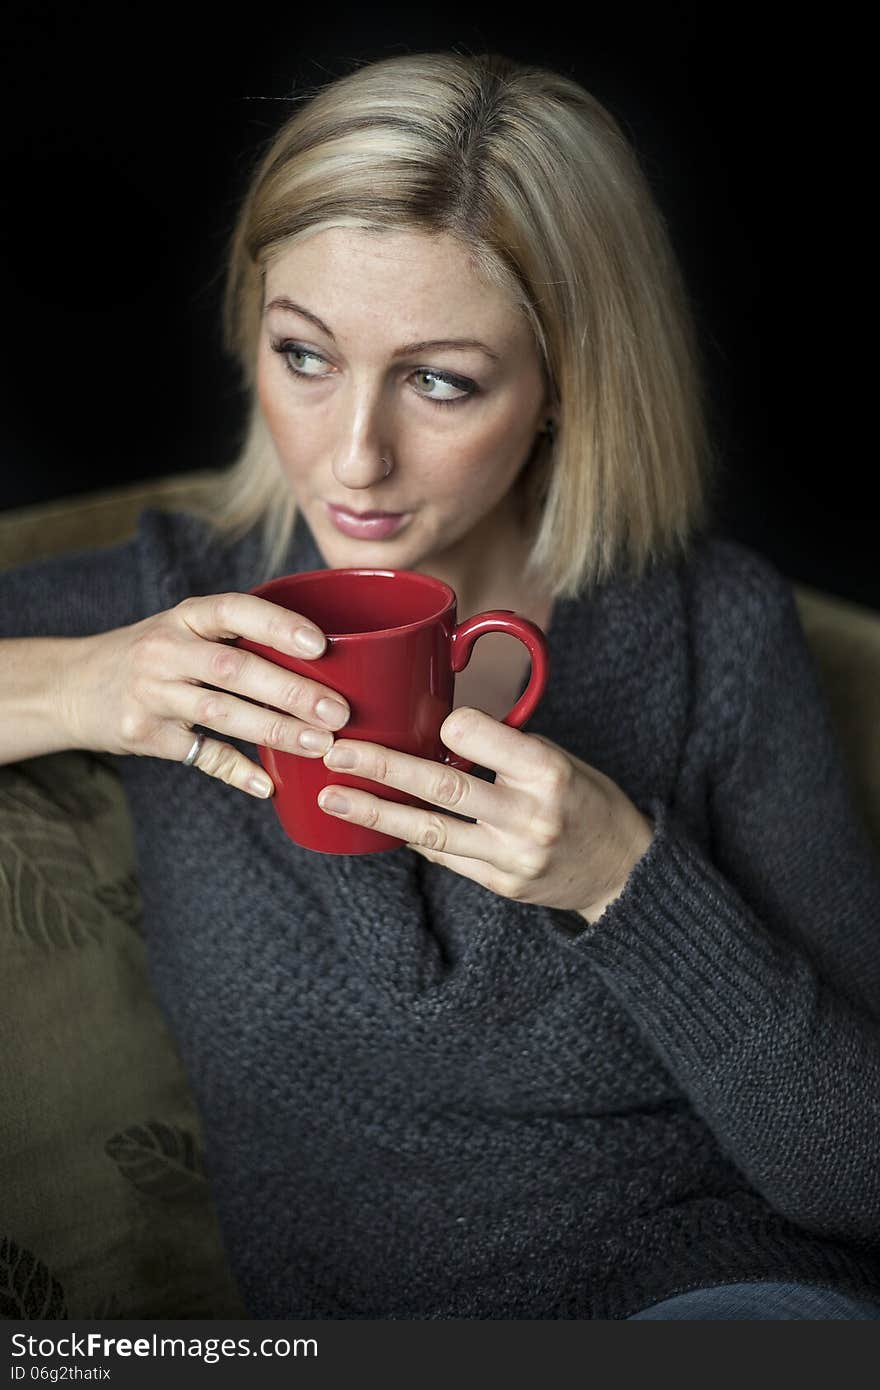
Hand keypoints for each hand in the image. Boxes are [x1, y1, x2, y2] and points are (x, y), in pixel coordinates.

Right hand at [65, 593, 350, 798]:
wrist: (71, 685)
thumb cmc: (151, 655)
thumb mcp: (183, 630)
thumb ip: (236, 639)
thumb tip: (323, 658)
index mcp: (185, 617)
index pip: (234, 611)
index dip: (277, 625)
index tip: (320, 644)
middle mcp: (166, 650)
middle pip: (235, 669)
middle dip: (291, 691)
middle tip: (339, 711)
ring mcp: (153, 694)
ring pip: (221, 713)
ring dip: (275, 730)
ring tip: (320, 744)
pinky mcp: (145, 735)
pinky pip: (198, 755)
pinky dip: (235, 771)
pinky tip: (268, 783)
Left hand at [319, 707, 654, 924]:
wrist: (622, 869)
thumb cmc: (587, 800)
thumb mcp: (560, 758)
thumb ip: (504, 747)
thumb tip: (439, 728)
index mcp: (546, 771)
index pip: (473, 735)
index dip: (447, 724)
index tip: (432, 721)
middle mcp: (528, 815)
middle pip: (440, 785)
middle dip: (381, 767)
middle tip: (335, 751)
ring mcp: (511, 856)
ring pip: (430, 830)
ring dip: (375, 811)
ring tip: (333, 797)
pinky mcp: (499, 884)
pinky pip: (443, 856)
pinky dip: (410, 835)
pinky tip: (377, 821)